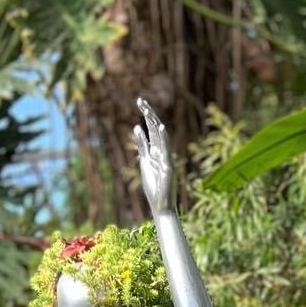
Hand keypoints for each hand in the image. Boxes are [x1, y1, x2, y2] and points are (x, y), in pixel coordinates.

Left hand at [134, 98, 175, 214]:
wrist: (162, 206)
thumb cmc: (154, 187)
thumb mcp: (145, 162)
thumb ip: (143, 146)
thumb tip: (137, 127)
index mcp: (156, 151)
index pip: (151, 129)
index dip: (146, 116)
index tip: (140, 102)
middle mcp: (162, 152)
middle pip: (154, 129)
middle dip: (148, 114)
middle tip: (140, 100)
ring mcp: (166, 158)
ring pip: (159, 136)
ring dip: (152, 122)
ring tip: (145, 108)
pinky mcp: (168, 166)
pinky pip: (166, 150)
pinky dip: (164, 138)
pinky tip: (160, 126)